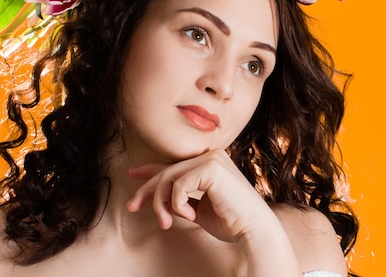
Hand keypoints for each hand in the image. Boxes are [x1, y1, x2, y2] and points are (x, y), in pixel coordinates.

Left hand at [125, 149, 271, 243]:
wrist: (253, 229)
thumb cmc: (230, 222)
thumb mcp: (198, 209)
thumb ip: (180, 198)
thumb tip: (157, 196)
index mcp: (211, 162)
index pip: (175, 164)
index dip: (151, 170)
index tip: (132, 174)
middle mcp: (211, 155)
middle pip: (167, 170)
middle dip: (146, 190)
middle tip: (132, 207)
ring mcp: (212, 159)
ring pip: (168, 177)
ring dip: (161, 203)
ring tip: (167, 222)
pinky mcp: (211, 168)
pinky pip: (178, 186)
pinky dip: (178, 205)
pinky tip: (190, 216)